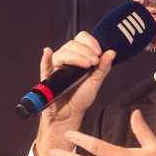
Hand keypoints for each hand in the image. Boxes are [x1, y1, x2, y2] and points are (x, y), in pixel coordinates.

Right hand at [35, 32, 115, 155]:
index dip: (90, 42)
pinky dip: (45, 58)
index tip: (98, 52)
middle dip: (85, 50)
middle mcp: (66, 60)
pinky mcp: (47, 77)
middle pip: (71, 44)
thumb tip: (111, 52)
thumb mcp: (95, 82)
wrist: (69, 115)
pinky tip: (48, 52)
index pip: (81, 40)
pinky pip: (44, 65)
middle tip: (93, 62)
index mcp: (78, 58)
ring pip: (62, 53)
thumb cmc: (80, 99)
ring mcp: (56, 68)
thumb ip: (103, 67)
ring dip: (75, 56)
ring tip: (86, 65)